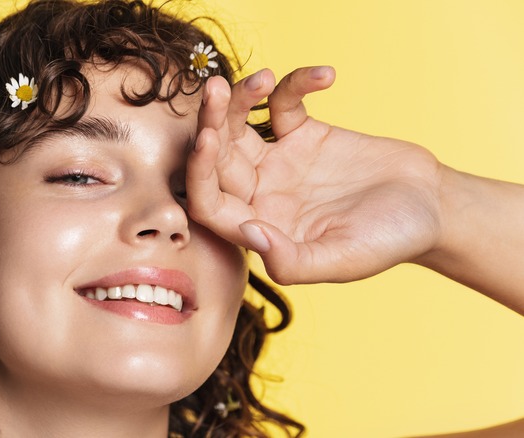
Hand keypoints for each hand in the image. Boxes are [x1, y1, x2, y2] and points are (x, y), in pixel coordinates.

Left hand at [187, 67, 443, 283]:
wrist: (431, 207)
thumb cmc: (390, 242)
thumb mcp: (344, 259)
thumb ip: (294, 260)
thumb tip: (249, 234)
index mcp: (259, 228)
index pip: (209, 204)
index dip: (199, 174)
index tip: (207, 138)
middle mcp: (260, 194)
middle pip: (217, 158)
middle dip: (211, 123)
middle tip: (214, 90)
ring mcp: (279, 163)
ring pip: (239, 127)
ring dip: (238, 100)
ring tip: (259, 77)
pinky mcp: (304, 135)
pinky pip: (284, 105)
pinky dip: (297, 85)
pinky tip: (326, 76)